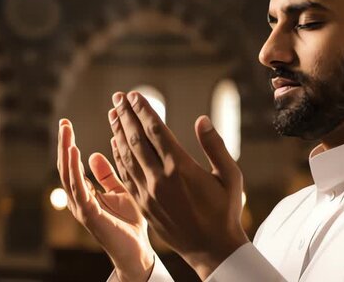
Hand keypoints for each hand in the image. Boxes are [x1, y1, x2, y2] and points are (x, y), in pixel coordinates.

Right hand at [57, 119, 154, 281]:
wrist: (137, 249)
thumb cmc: (129, 222)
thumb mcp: (119, 191)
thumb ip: (106, 175)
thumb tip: (94, 155)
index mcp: (85, 192)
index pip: (72, 164)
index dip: (68, 145)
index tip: (66, 124)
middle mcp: (79, 199)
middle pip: (66, 167)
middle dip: (64, 144)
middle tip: (63, 123)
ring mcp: (82, 207)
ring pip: (68, 175)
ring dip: (66, 152)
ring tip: (66, 133)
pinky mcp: (89, 214)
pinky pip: (78, 188)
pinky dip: (75, 169)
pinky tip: (76, 153)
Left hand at [108, 91, 249, 279]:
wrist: (211, 248)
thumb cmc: (225, 210)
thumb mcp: (231, 176)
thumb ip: (215, 146)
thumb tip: (202, 120)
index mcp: (181, 168)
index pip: (155, 131)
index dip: (143, 111)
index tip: (134, 95)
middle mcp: (160, 178)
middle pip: (136, 140)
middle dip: (125, 116)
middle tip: (117, 97)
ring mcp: (148, 192)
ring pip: (126, 156)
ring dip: (118, 132)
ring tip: (112, 114)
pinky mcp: (143, 204)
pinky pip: (125, 175)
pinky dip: (118, 156)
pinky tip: (114, 143)